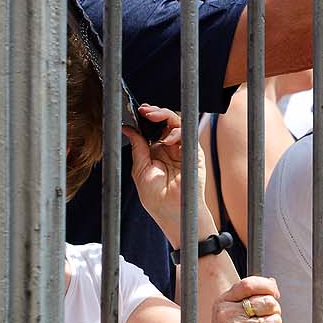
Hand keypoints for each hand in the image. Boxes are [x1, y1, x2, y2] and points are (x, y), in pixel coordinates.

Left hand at [125, 106, 210, 241]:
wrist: (170, 212)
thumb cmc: (156, 198)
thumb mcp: (139, 169)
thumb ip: (137, 147)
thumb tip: (128, 129)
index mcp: (156, 152)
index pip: (153, 128)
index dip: (146, 118)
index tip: (137, 112)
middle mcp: (170, 149)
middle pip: (166, 122)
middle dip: (155, 112)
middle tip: (144, 110)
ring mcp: (183, 150)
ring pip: (178, 124)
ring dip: (165, 116)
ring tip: (152, 116)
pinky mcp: (195, 154)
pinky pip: (189, 135)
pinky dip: (177, 132)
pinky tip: (167, 139)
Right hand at [196, 276, 281, 322]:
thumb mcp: (226, 316)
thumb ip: (246, 299)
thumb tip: (273, 283)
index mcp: (222, 302)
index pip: (249, 284)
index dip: (267, 286)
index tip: (274, 294)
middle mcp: (229, 314)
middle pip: (269, 302)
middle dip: (274, 311)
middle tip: (265, 322)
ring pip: (275, 319)